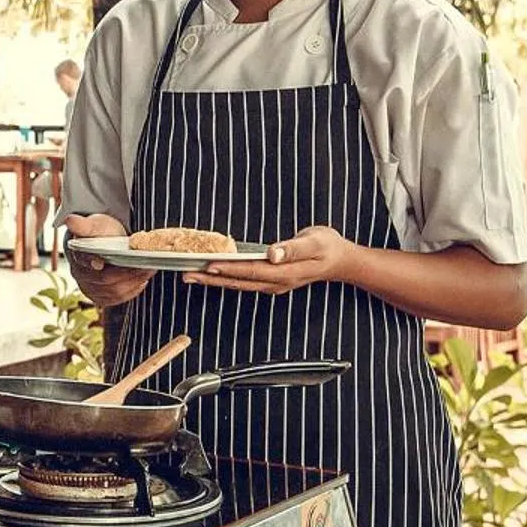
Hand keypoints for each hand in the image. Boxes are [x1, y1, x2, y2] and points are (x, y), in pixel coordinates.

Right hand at [64, 213, 150, 307]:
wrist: (104, 245)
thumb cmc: (100, 234)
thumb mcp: (95, 225)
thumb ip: (83, 224)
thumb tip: (70, 220)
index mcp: (78, 255)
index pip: (84, 260)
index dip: (92, 262)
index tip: (100, 262)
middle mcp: (81, 275)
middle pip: (104, 279)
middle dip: (126, 273)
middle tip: (145, 264)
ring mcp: (90, 288)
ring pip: (114, 291)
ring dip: (133, 282)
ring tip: (148, 271)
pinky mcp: (101, 298)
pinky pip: (118, 299)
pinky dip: (132, 290)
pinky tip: (142, 281)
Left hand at [189, 225, 356, 294]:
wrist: (342, 261)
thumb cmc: (328, 246)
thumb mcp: (314, 242)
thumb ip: (293, 248)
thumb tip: (272, 253)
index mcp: (285, 273)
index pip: (250, 271)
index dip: (228, 269)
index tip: (206, 266)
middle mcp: (276, 282)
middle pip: (238, 282)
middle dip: (211, 279)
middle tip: (185, 275)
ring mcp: (273, 284)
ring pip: (238, 284)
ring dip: (214, 281)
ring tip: (190, 276)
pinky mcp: (271, 281)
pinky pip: (244, 281)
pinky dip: (226, 278)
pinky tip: (212, 274)